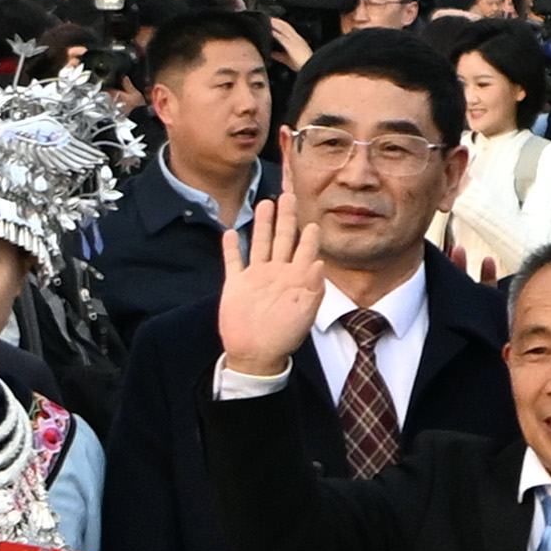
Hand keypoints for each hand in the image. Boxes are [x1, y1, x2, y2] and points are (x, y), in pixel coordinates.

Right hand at [210, 184, 333, 379]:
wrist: (255, 354)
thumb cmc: (283, 337)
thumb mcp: (304, 314)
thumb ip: (313, 288)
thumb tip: (319, 263)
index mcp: (295, 279)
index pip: (304, 250)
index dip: (309, 235)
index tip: (313, 218)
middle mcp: (276, 273)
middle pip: (282, 238)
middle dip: (286, 217)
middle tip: (289, 195)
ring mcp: (255, 277)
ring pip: (260, 243)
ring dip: (262, 224)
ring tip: (264, 203)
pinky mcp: (236, 284)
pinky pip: (234, 261)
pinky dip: (232, 247)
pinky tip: (230, 231)